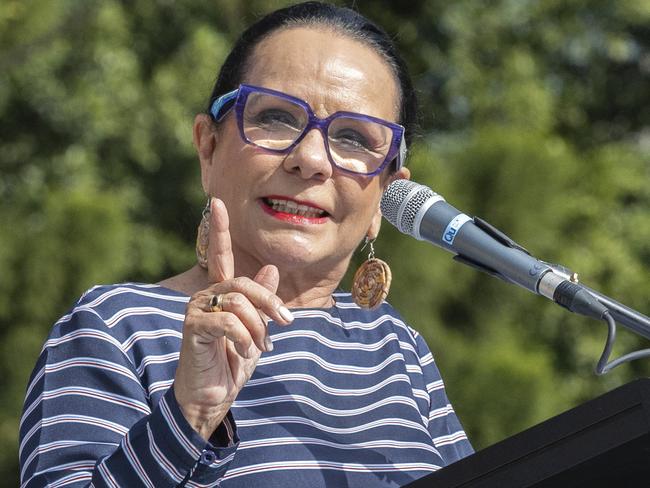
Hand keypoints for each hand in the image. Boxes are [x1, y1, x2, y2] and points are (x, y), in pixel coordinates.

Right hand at [173, 198, 292, 439]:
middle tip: (285, 323)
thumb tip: (270, 269)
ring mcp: (196, 310)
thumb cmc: (232, 363)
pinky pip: (228, 321)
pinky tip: (244, 352)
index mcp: (221, 294)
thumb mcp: (256, 330)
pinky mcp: (193, 327)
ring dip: (258, 326)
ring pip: (239, 301)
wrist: (211, 396)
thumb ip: (261, 302)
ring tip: (260, 346)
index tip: (217, 202)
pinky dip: (244, 337)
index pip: (221, 256)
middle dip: (269, 302)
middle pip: (243, 283)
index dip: (220, 229)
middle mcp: (206, 296)